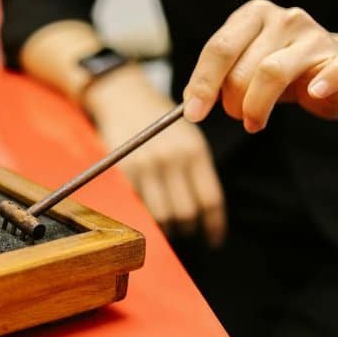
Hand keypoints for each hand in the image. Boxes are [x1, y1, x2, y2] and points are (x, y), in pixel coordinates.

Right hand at [86, 64, 225, 245]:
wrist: (123, 96)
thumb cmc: (159, 118)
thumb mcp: (188, 136)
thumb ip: (198, 168)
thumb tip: (207, 211)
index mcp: (195, 150)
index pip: (211, 200)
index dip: (215, 226)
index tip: (214, 239)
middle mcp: (173, 158)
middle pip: (187, 212)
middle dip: (189, 230)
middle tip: (189, 233)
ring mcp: (147, 165)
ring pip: (163, 215)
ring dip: (167, 229)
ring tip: (169, 229)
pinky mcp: (124, 170)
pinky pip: (139, 205)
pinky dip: (146, 218)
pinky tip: (150, 220)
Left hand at [182, 0, 337, 130]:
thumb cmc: (283, 71)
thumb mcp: (245, 69)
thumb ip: (218, 79)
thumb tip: (190, 103)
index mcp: (254, 15)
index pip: (219, 48)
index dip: (203, 83)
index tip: (193, 113)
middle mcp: (285, 18)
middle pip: (244, 66)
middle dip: (232, 100)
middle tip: (235, 116)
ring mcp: (316, 36)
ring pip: (274, 72)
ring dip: (257, 106)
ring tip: (254, 122)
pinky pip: (337, 69)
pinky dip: (325, 82)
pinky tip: (312, 94)